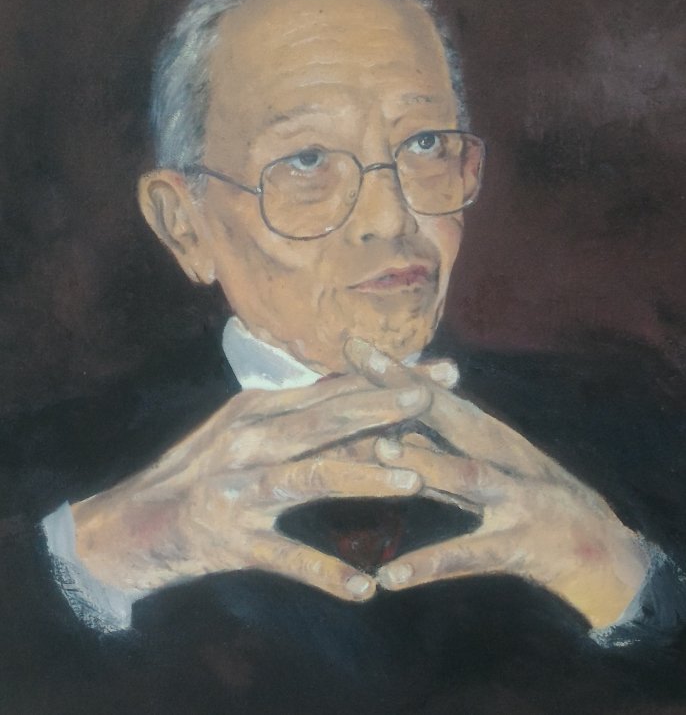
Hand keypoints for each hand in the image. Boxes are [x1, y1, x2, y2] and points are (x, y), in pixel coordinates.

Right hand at [71, 375, 430, 601]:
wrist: (134, 524)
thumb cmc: (203, 471)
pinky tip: (363, 589)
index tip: (437, 371)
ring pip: (307, 478)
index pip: (330, 389)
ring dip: (361, 477)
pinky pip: (283, 557)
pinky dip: (323, 572)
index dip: (384, 379)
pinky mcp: (230, 541)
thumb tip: (366, 403)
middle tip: (430, 398)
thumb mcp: (248, 431)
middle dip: (378, 407)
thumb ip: (300, 416)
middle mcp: (248, 442)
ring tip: (413, 480)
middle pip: (322, 422)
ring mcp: (238, 491)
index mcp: (256, 410)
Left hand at [346, 339, 649, 627]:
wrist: (605, 553)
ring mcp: (513, 498)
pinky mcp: (517, 546)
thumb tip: (379, 433)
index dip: (394, 371)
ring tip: (381, 449)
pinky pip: (468, 556)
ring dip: (425, 459)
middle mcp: (500, 456)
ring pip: (465, 475)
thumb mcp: (485, 470)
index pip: (435, 397)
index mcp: (488, 437)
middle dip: (402, 387)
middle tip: (358, 360)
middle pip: (447, 416)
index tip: (352, 345)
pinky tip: (389, 576)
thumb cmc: (531, 505)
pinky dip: (428, 564)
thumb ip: (438, 451)